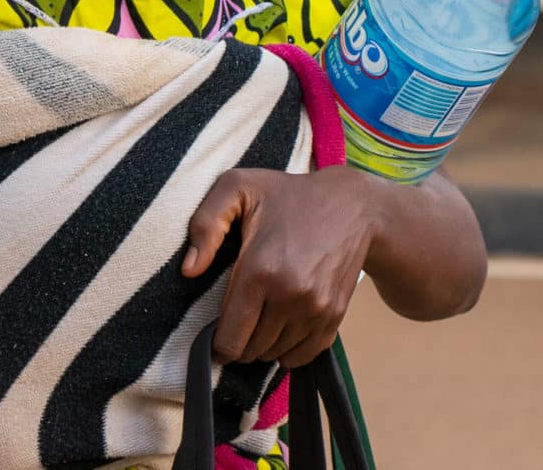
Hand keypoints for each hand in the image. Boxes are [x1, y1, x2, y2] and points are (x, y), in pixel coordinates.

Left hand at [183, 166, 379, 367]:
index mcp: (260, 270)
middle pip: (251, 351)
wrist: (354, 205)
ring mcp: (316, 308)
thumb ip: (205, 224)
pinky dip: (289, 350)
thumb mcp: (239, 187)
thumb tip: (189, 270)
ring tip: (263, 316)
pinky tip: (284, 327)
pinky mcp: (335, 315)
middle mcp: (290, 295)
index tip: (216, 330)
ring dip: (264, 344)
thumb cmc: (289, 195)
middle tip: (242, 316)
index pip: (229, 338)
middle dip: (240, 341)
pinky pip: (303, 355)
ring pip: (276, 354)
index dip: (217, 341)